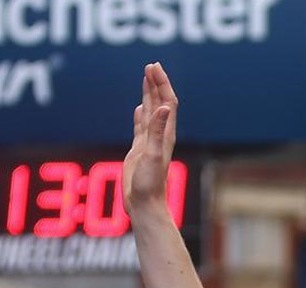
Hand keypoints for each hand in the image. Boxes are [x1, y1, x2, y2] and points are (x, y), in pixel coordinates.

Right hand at [124, 62, 178, 217]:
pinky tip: (138, 108)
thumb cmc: (150, 184)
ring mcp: (150, 142)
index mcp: (165, 134)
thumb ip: (157, 131)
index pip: (167, 102)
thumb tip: (162, 107)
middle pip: (160, 103)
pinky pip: (141, 126)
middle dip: (156, 83)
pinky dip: (141, 114)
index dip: (161, 83)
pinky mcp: (140, 150)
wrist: (145, 203)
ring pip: (150, 112)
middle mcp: (160, 136)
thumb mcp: (153, 155)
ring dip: (149, 94)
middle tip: (150, 65)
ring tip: (146, 79)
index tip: (153, 67)